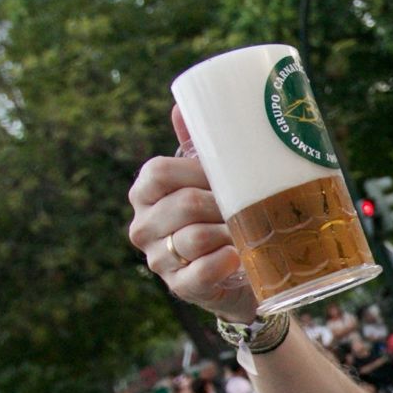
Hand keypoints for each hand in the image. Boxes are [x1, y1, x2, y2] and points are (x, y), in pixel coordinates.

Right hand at [129, 106, 257, 323]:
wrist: (244, 273)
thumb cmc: (221, 216)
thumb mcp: (209, 180)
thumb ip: (196, 146)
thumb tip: (181, 104)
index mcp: (146, 194)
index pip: (157, 172)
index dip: (194, 171)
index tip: (222, 174)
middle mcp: (144, 227)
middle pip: (181, 204)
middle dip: (219, 202)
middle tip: (247, 203)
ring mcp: (159, 261)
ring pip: (192, 237)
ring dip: (227, 232)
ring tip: (249, 229)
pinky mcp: (181, 288)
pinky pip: (200, 272)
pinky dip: (221, 262)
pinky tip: (236, 256)